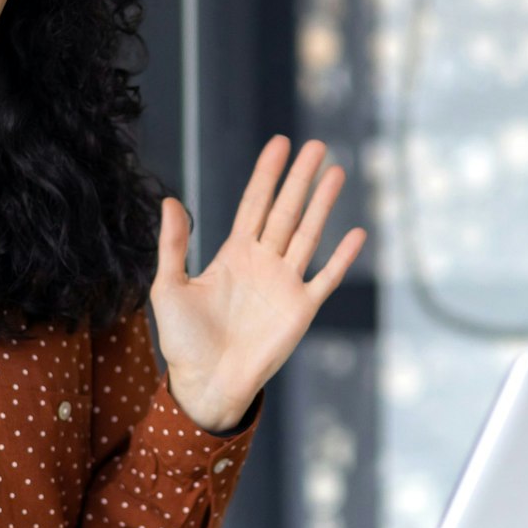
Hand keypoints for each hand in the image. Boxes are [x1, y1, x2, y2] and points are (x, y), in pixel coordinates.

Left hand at [152, 136, 367, 430]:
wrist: (206, 384)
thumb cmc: (183, 341)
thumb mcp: (169, 287)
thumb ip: (173, 245)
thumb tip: (170, 200)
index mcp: (233, 254)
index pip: (254, 204)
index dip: (267, 174)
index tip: (280, 144)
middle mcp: (263, 263)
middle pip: (286, 210)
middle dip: (301, 178)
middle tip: (316, 145)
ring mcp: (285, 284)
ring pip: (308, 234)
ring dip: (323, 205)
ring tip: (337, 172)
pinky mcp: (301, 310)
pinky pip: (326, 278)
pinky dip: (342, 257)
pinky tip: (357, 233)